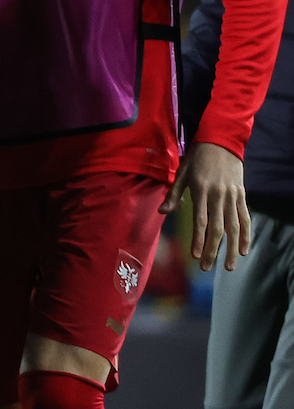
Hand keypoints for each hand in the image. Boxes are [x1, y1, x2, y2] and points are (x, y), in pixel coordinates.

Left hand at [164, 140, 251, 270]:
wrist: (221, 141)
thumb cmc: (196, 158)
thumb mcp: (181, 173)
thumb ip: (174, 195)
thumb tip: (162, 212)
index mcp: (201, 190)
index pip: (200, 220)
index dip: (198, 239)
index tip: (195, 256)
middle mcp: (218, 195)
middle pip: (217, 228)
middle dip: (212, 250)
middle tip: (206, 268)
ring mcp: (232, 196)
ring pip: (234, 226)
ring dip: (231, 248)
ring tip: (228, 266)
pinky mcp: (242, 195)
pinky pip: (245, 217)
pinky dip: (246, 234)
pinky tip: (243, 249)